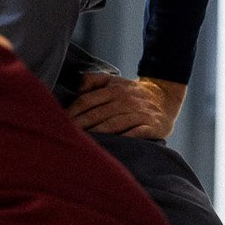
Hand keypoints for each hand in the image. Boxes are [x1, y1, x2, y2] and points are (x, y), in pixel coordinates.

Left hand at [66, 73, 185, 139]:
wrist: (165, 98)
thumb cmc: (131, 94)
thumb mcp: (114, 80)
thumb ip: (93, 80)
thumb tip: (77, 88)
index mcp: (114, 89)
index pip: (87, 100)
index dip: (72, 112)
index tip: (59, 122)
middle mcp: (126, 100)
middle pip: (97, 114)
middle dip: (79, 125)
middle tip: (64, 136)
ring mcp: (140, 113)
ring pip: (114, 124)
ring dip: (97, 133)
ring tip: (83, 143)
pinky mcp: (152, 126)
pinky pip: (137, 132)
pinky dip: (125, 138)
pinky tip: (114, 145)